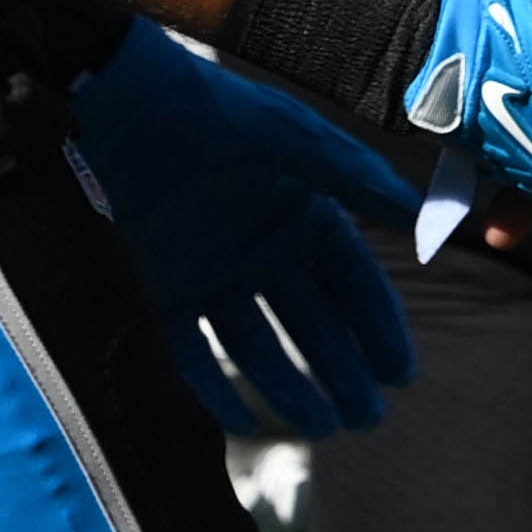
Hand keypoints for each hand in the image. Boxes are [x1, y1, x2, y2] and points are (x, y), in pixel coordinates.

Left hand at [68, 22, 418, 437]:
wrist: (114, 105)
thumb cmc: (208, 111)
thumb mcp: (288, 136)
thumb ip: (351, 175)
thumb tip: (417, 210)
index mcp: (298, 211)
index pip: (351, 279)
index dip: (377, 324)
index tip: (401, 373)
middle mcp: (260, 249)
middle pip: (311, 322)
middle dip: (343, 368)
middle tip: (368, 416)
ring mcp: (210, 275)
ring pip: (260, 346)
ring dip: (292, 386)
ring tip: (323, 426)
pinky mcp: (159, 293)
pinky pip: (193, 356)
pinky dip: (217, 390)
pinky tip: (247, 420)